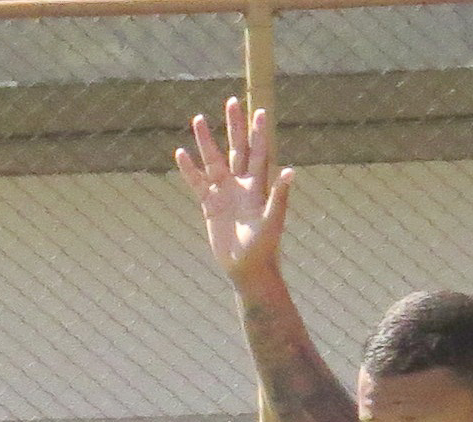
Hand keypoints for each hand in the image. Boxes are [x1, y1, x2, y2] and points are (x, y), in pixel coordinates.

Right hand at [177, 96, 294, 290]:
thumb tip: (291, 171)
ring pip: (213, 161)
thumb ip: (279, 196)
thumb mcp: (272, 221)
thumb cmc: (264, 248)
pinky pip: (197, 183)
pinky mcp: (210, 206)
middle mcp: (241, 185)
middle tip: (231, 102)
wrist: (247, 269)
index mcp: (258, 187)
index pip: (259, 154)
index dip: (258, 133)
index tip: (258, 111)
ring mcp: (224, 193)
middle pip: (236, 149)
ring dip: (205, 141)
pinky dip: (189, 169)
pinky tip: (181, 153)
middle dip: (234, 126)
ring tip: (197, 118)